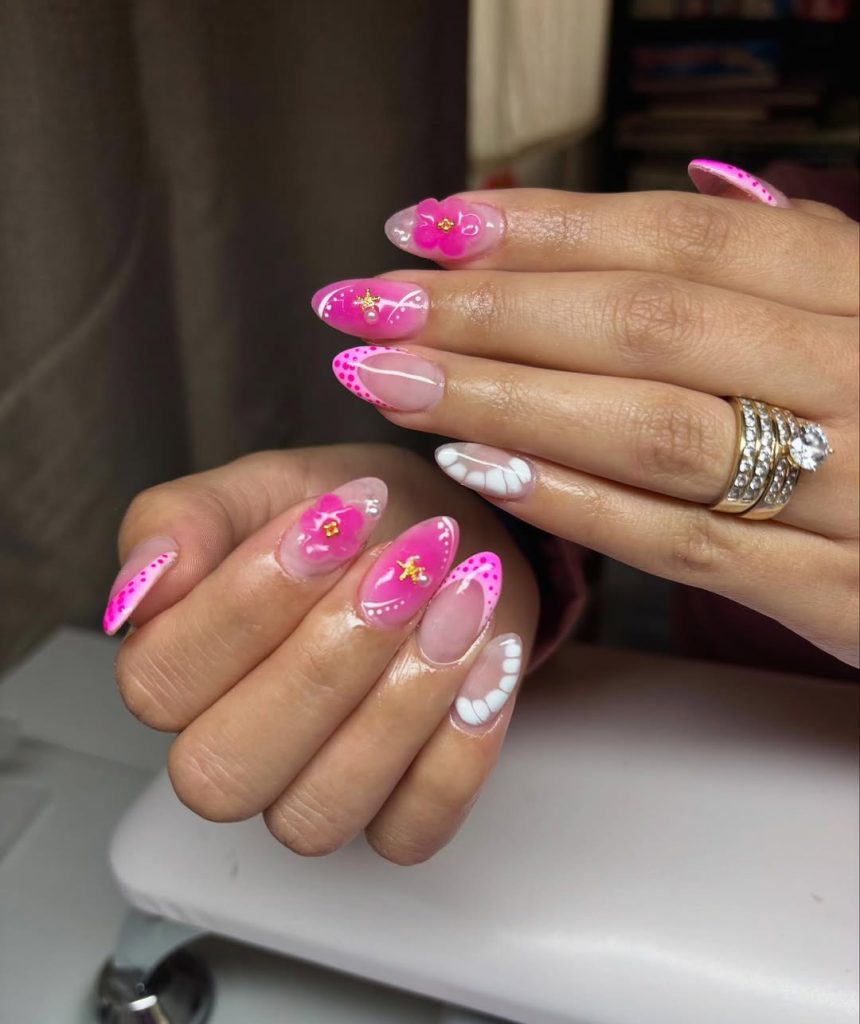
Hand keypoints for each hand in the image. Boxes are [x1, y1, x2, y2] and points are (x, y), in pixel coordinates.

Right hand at [108, 444, 537, 861]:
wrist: (440, 536)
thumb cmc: (346, 518)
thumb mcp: (264, 486)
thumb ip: (186, 520)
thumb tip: (145, 578)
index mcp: (178, 673)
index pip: (163, 683)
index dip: (246, 606)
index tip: (331, 521)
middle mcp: (234, 751)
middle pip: (229, 769)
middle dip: (324, 662)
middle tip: (399, 569)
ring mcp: (316, 792)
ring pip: (320, 810)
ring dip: (399, 700)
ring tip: (456, 600)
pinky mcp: (399, 813)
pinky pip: (413, 828)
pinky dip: (460, 747)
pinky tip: (489, 656)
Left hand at [314, 176, 858, 665]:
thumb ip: (793, 258)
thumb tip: (696, 186)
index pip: (682, 237)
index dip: (544, 226)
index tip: (427, 225)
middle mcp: (859, 374)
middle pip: (646, 324)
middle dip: (489, 308)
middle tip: (365, 305)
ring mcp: (853, 490)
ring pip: (652, 430)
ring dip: (503, 400)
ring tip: (390, 379)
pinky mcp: (835, 593)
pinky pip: (685, 545)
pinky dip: (576, 504)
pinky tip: (479, 471)